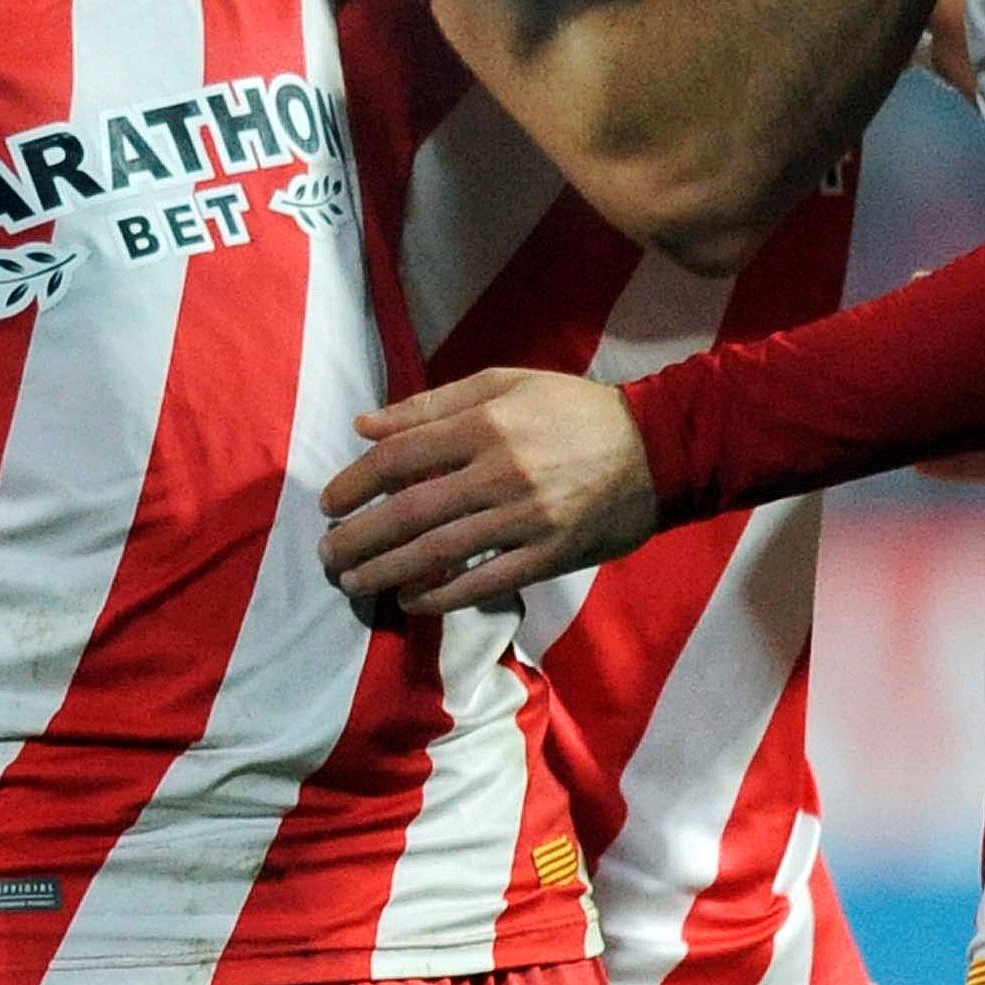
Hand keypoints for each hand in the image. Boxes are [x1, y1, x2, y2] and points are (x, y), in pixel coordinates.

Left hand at [317, 368, 657, 617]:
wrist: (656, 449)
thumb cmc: (571, 410)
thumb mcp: (504, 384)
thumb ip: (431, 404)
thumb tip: (365, 426)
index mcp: (486, 425)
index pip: (401, 457)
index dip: (355, 482)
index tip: (329, 502)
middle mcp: (501, 472)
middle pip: (411, 510)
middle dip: (360, 536)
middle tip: (327, 554)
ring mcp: (527, 519)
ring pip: (441, 552)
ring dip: (388, 570)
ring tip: (354, 582)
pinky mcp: (550, 555)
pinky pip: (486, 583)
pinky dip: (443, 595)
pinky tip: (412, 600)